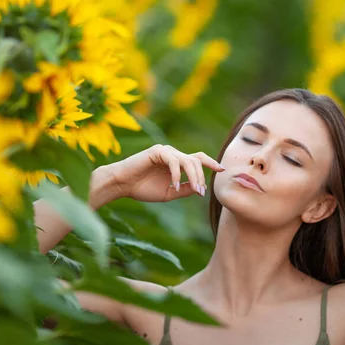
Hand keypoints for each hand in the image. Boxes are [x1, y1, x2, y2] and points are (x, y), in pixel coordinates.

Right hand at [104, 144, 224, 201]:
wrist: (122, 185)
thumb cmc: (143, 189)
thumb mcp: (169, 193)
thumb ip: (185, 190)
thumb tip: (200, 189)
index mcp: (177, 163)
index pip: (198, 160)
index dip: (211, 163)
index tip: (222, 170)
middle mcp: (173, 155)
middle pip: (196, 161)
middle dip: (202, 177)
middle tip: (201, 192)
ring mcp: (166, 151)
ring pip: (188, 161)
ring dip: (194, 176)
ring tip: (195, 190)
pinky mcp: (157, 151)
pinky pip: (174, 161)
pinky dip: (177, 174)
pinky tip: (174, 185)